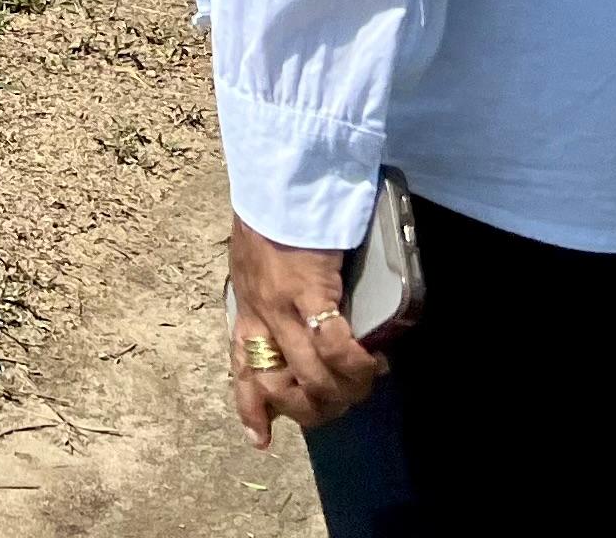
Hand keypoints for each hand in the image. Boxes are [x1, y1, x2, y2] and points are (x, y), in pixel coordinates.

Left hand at [225, 215, 384, 447]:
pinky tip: (374, 364)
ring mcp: (279, 307)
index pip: (241, 369)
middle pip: (280, 390)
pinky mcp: (306, 292)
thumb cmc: (274, 209)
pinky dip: (356, 364)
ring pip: (312, 379)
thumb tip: (298, 305)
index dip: (252, 411)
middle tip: (346, 399)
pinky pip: (334, 348)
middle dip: (316, 408)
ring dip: (344, 392)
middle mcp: (257, 315)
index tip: (262, 442)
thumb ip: (271, 287)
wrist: (279, 174)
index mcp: (244, 307)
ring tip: (368, 381)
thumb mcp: (258, 256)